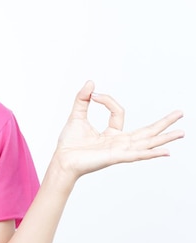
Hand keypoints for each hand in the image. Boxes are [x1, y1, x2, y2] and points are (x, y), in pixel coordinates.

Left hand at [53, 80, 183, 178]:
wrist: (61, 160)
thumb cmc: (69, 144)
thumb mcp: (76, 115)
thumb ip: (82, 99)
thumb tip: (91, 82)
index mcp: (111, 134)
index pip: (119, 112)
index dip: (107, 100)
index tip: (93, 95)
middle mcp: (119, 143)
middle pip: (146, 132)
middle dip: (164, 123)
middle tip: (181, 114)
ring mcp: (119, 151)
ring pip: (146, 143)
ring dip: (164, 138)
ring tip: (181, 133)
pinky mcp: (115, 158)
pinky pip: (136, 155)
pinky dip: (151, 153)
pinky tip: (166, 152)